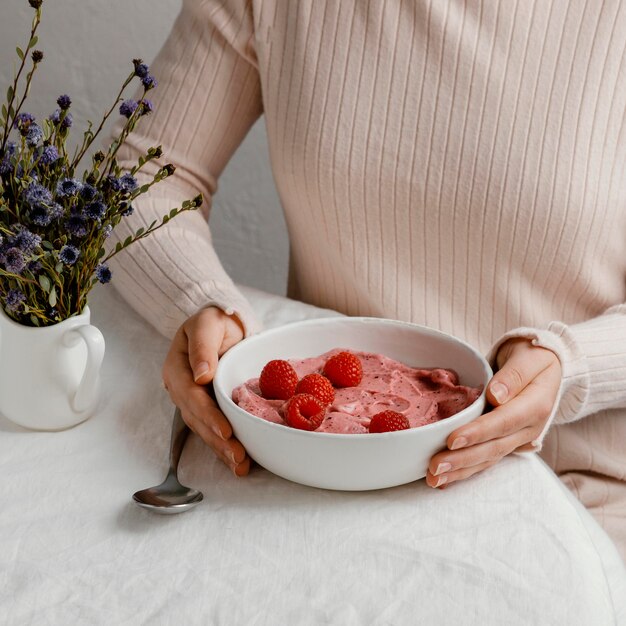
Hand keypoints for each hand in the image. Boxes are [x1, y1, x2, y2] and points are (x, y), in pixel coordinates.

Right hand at [162, 306, 249, 475]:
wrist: (222, 324)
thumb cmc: (215, 321)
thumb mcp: (207, 324)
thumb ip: (203, 346)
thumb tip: (201, 374)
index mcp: (178, 369)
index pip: (191, 396)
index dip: (208, 415)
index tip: (225, 430)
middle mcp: (182, 389)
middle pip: (198, 419)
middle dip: (217, 440)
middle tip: (238, 456)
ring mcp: (194, 401)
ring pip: (205, 429)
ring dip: (221, 449)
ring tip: (240, 465)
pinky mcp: (208, 408)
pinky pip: (213, 429)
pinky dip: (224, 447)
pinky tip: (238, 462)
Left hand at [425, 338, 560, 488]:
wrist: (545, 366)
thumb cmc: (533, 357)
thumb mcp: (528, 358)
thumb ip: (514, 375)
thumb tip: (497, 395)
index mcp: (535, 405)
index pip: (503, 422)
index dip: (478, 433)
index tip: (452, 440)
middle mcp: (529, 428)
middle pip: (493, 447)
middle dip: (463, 459)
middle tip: (435, 467)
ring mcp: (518, 439)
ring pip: (488, 458)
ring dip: (461, 471)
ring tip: (434, 479)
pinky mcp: (506, 442)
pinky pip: (486, 459)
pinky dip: (465, 470)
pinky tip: (445, 479)